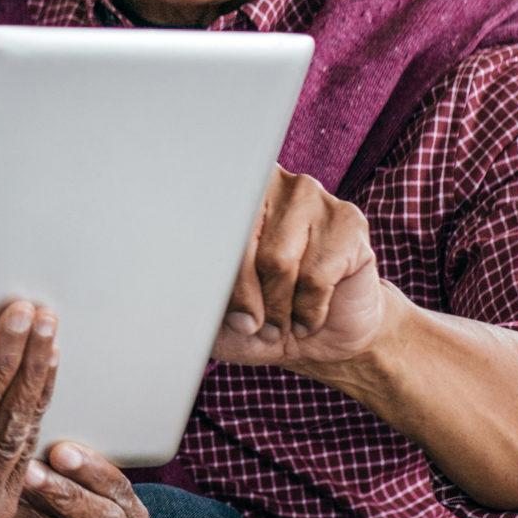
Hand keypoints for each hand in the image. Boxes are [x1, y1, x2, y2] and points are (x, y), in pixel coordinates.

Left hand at [210, 166, 396, 380]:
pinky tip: (307, 316)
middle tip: (250, 324)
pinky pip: (317, 276)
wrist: (321, 334)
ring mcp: (312, 197)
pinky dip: (308, 310)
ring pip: (278, 262)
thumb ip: (190, 296)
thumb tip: (168, 295)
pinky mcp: (348, 222)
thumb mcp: (214, 313)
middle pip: (240, 244)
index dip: (205, 272)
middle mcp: (269, 183)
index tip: (204, 302)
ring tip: (278, 322)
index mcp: (227, 195)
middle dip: (243, 297)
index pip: (203, 225)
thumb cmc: (258, 315)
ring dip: (276, 308)